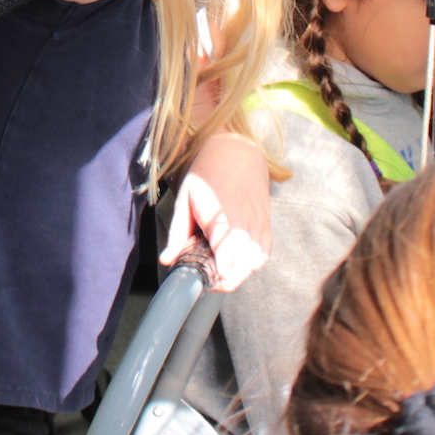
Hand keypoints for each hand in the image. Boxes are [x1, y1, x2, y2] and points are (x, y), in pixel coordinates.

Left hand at [161, 131, 273, 292]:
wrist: (236, 153)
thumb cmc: (206, 176)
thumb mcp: (185, 200)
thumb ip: (177, 234)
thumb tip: (167, 260)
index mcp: (221, 216)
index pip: (227, 254)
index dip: (221, 273)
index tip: (209, 281)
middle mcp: (245, 222)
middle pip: (242, 265)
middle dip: (225, 280)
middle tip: (207, 278)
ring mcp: (258, 225)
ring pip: (254, 263)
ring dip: (238, 273)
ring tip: (221, 270)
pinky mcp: (266, 226)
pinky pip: (263, 254)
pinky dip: (251, 264)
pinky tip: (236, 261)